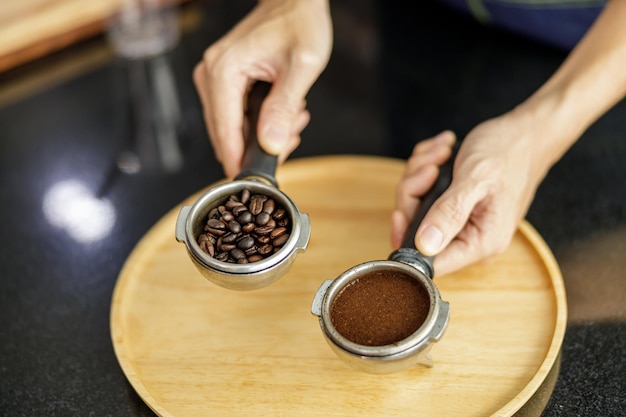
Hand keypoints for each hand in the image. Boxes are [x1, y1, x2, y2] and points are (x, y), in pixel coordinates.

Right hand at [193, 0, 331, 177]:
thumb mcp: (301, 67)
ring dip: (261, 135)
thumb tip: (270, 145)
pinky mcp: (220, 82)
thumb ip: (284, 108)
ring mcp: (212, 79)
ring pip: (230, 129)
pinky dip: (258, 123)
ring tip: (292, 120)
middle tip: (291, 136)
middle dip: (257, 147)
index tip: (256, 180)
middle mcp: (210, 75)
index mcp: (224, 71)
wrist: (294, 1)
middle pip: (224, 134)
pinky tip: (282, 114)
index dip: (240, 161)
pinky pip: (234, 117)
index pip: (225, 131)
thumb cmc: (299, 24)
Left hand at [391, 115, 549, 276]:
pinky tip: (443, 153)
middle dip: (415, 192)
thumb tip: (425, 245)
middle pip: (415, 230)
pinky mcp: (453, 207)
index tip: (402, 211)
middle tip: (431, 168)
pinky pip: (422, 192)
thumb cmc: (508, 152)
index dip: (407, 238)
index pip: (430, 262)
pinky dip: (426, 168)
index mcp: (481, 242)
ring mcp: (460, 222)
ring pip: (415, 206)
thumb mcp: (476, 179)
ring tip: (443, 154)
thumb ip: (450, 213)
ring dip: (421, 174)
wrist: (525, 133)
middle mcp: (470, 238)